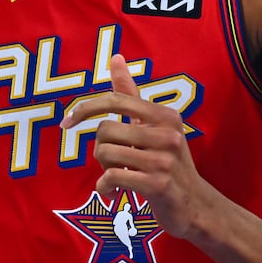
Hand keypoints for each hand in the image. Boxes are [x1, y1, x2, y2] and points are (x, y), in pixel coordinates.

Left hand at [62, 53, 214, 240]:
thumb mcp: (153, 125)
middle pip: (105, 130)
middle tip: (116, 162)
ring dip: (104, 168)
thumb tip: (116, 57)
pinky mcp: (158, 185)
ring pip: (105, 153)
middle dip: (100, 148)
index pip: (116, 100)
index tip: (66, 122)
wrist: (195, 206)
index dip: (85, 108)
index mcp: (165, 115)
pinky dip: (104, 187)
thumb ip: (131, 93)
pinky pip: (112, 177)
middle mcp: (168, 134)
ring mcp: (164, 160)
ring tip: (120, 176)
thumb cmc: (167, 162)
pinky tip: (114, 192)